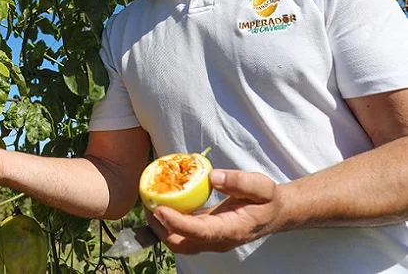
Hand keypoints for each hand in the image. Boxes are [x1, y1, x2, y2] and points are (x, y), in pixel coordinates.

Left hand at [145, 170, 284, 253]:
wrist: (275, 213)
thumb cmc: (267, 200)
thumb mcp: (262, 186)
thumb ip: (239, 182)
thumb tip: (213, 178)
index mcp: (231, 230)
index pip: (201, 232)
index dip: (178, 223)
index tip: (159, 209)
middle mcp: (217, 240)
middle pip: (182, 244)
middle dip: (160, 228)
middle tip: (147, 204)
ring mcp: (210, 240)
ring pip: (178, 242)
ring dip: (160, 226)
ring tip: (148, 202)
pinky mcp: (204, 233)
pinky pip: (181, 233)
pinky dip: (167, 222)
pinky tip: (160, 202)